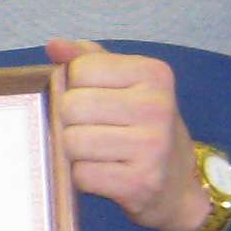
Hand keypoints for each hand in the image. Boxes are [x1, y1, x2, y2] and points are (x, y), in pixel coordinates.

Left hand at [47, 38, 208, 230]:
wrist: (176, 184)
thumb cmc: (142, 129)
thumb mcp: (125, 86)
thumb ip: (90, 61)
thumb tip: (55, 45)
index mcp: (154, 74)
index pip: (80, 69)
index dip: (74, 87)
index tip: (95, 101)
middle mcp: (157, 106)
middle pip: (71, 106)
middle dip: (70, 122)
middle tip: (92, 132)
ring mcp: (152, 146)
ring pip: (71, 141)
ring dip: (73, 152)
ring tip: (98, 154)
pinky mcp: (140, 182)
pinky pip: (81, 174)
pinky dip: (82, 177)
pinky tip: (104, 174)